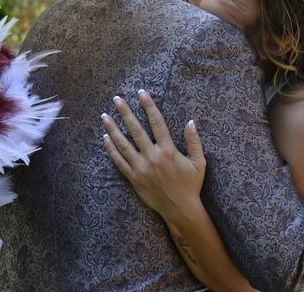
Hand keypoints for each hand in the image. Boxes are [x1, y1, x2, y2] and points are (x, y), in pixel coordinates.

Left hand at [102, 90, 205, 221]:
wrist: (180, 209)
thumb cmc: (191, 185)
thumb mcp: (199, 162)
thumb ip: (194, 141)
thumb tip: (191, 122)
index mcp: (168, 151)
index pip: (157, 122)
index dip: (149, 106)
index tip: (141, 93)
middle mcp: (152, 157)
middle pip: (136, 130)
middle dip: (125, 112)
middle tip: (117, 99)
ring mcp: (141, 168)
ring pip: (123, 144)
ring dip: (113, 129)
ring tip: (105, 116)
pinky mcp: (134, 179)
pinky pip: (119, 162)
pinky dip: (111, 150)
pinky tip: (105, 138)